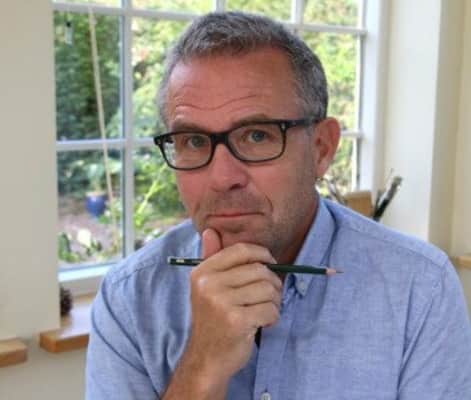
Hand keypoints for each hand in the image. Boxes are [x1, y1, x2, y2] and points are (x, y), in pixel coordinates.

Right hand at [185, 228, 282, 386]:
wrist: (206, 359)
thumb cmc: (213, 320)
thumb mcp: (208, 287)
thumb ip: (212, 258)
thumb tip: (210, 230)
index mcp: (202, 272)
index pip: (240, 250)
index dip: (262, 253)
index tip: (270, 263)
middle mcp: (208, 284)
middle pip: (259, 270)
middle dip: (273, 283)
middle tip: (271, 296)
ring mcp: (221, 303)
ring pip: (268, 289)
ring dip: (274, 301)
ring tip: (265, 310)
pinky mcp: (236, 321)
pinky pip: (270, 309)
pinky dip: (273, 317)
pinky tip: (263, 323)